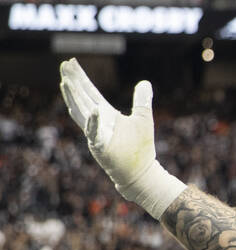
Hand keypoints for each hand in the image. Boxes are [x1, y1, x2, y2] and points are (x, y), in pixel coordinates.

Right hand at [59, 58, 184, 218]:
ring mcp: (96, 135)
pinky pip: (95, 134)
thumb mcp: (144, 118)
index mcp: (106, 114)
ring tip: (66, 82)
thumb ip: (142, 101)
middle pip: (81, 98)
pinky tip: (95, 110)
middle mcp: (97, 122)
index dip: (80, 77)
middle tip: (64, 65)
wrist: (141, 173)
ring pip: (81, 113)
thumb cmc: (140, 148)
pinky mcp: (101, 148)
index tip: (71, 62)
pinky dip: (94, 122)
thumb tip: (145, 82)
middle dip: (73, 82)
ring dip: (74, 98)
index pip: (90, 92)